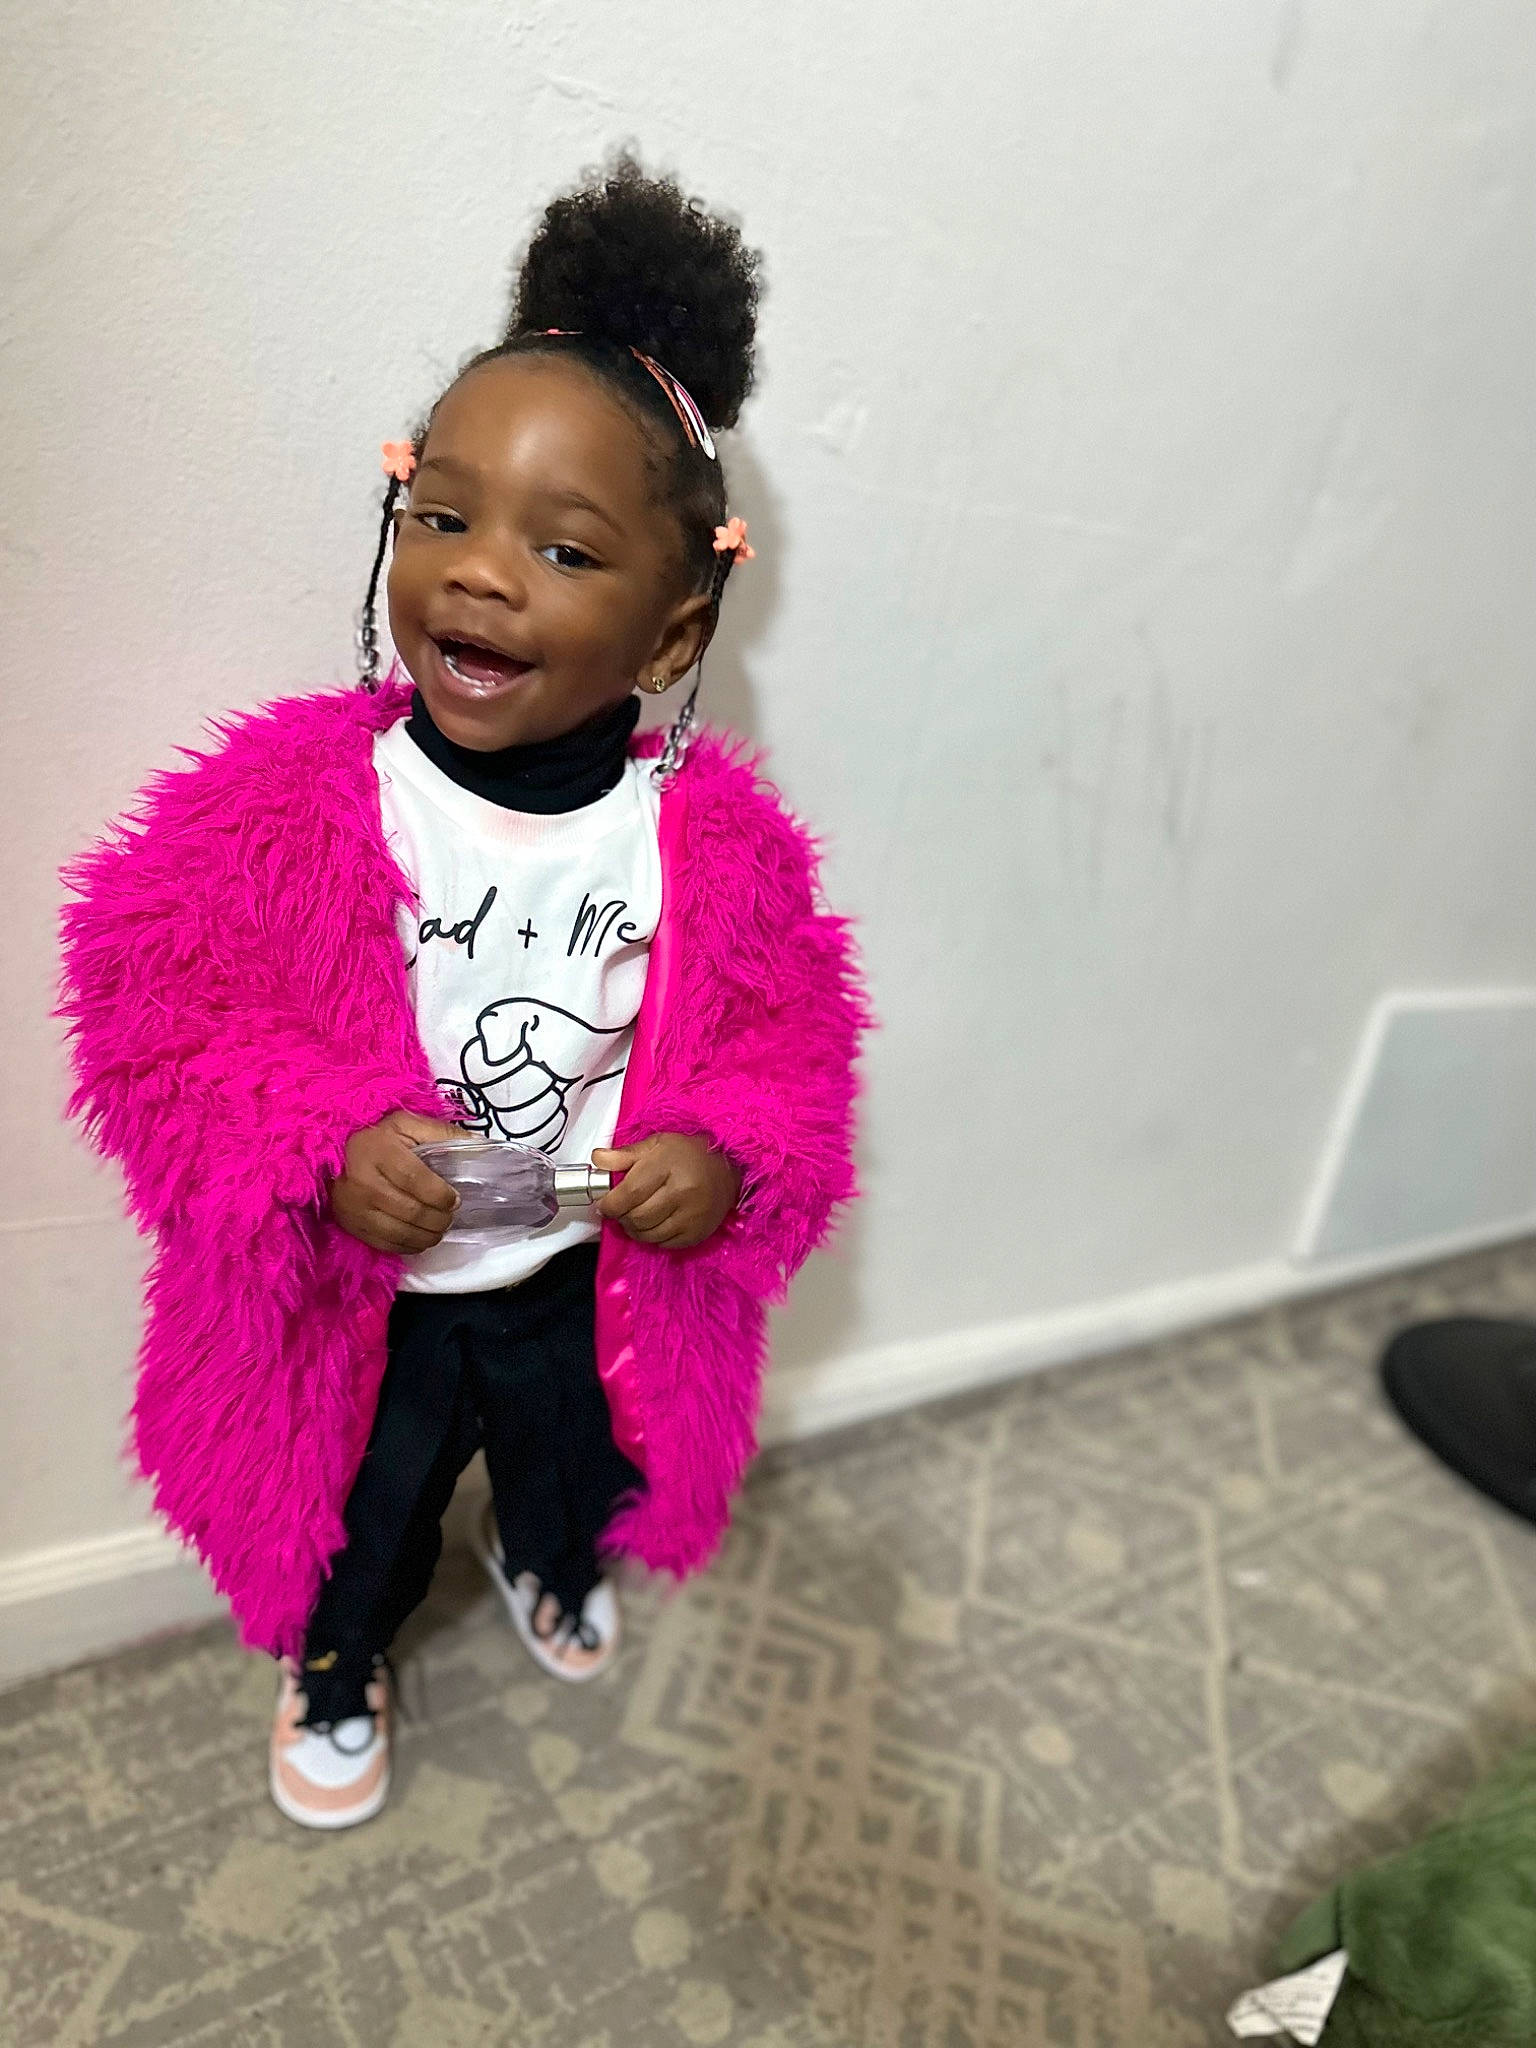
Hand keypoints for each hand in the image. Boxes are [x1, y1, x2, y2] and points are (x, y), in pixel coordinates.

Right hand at [329, 1110, 463, 1253]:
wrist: (332, 1155)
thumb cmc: (377, 1139)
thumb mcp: (407, 1125)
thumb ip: (442, 1133)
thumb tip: (479, 1146)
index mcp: (377, 1151)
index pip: (414, 1180)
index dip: (439, 1194)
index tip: (455, 1199)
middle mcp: (362, 1182)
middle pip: (410, 1211)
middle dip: (439, 1219)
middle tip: (450, 1216)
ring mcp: (354, 1208)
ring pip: (400, 1232)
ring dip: (428, 1236)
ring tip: (440, 1228)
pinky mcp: (350, 1226)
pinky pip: (386, 1244)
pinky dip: (409, 1246)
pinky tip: (421, 1238)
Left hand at [593, 1134, 741, 1248]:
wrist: (729, 1167)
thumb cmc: (690, 1153)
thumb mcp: (657, 1144)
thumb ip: (625, 1154)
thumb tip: (598, 1159)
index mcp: (668, 1167)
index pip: (629, 1195)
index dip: (610, 1204)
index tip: (605, 1203)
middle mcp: (682, 1193)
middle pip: (636, 1218)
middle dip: (621, 1216)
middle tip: (620, 1208)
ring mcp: (692, 1216)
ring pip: (648, 1235)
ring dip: (635, 1229)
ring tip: (636, 1216)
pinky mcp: (698, 1233)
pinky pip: (664, 1244)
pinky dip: (654, 1237)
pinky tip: (656, 1222)